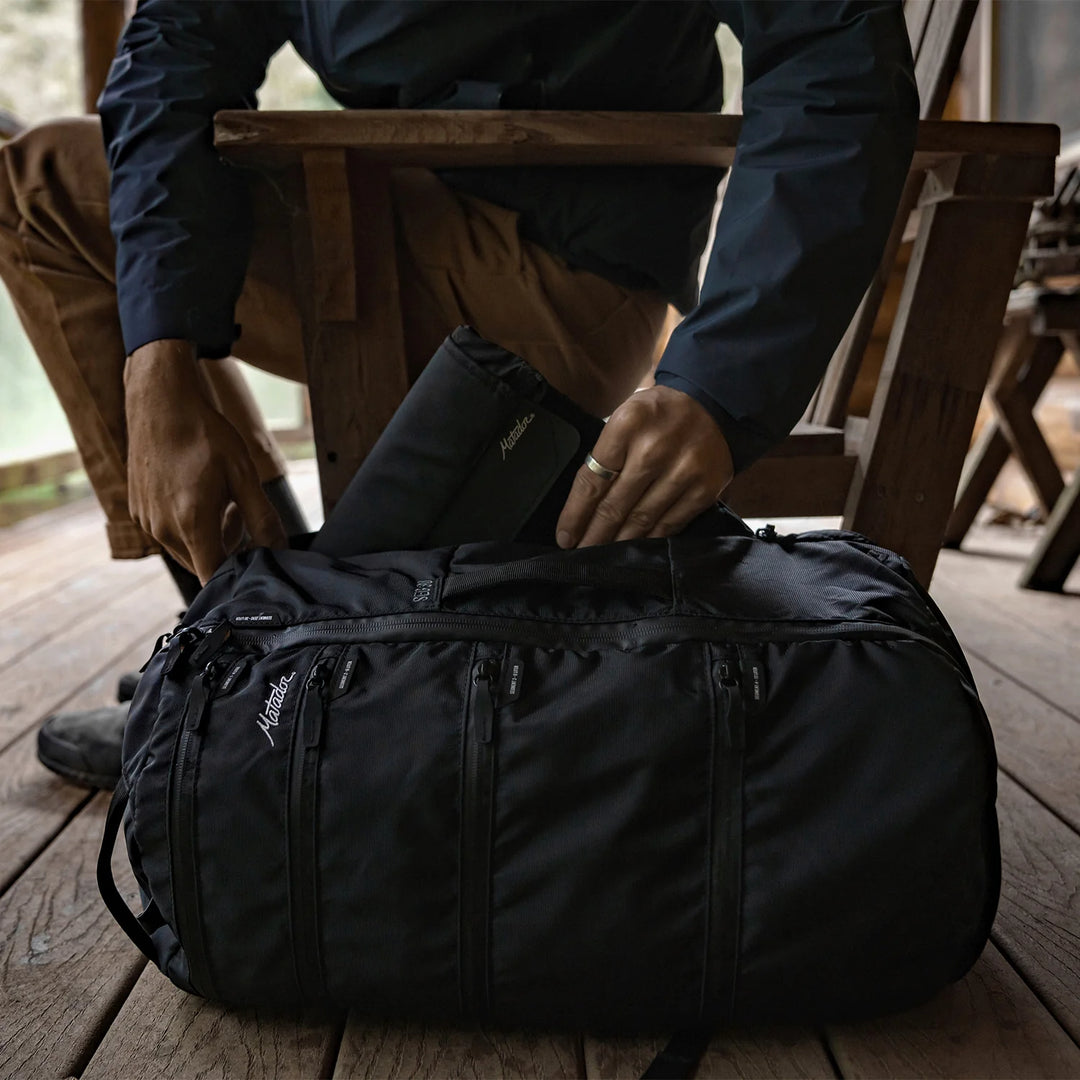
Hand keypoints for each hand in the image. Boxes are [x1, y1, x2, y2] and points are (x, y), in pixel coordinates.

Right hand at [125, 340, 286, 583]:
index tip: (253, 563)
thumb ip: (262, 519)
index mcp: (191, 523)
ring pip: (186, 550)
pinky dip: (188, 525)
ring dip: (209, 538)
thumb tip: (279, 551)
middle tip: (241, 515)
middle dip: (227, 551)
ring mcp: (147, 521)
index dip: (236, 577)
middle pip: (202, 565)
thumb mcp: (245, 476)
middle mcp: (163, 529)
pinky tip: (198, 495)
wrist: (161, 403)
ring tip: (223, 502)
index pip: (213, 577)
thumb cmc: (205, 436)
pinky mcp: (137, 512)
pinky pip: (168, 534)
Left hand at [555, 385, 732, 547]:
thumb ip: (605, 454)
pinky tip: (636, 547)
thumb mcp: (626, 416)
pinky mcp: (704, 489)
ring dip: (619, 541)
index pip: (592, 480)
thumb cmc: (659, 415)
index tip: (565, 536)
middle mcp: (654, 448)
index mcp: (627, 425)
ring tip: (604, 554)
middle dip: (594, 534)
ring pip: (641, 519)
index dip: (575, 514)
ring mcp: (682, 471)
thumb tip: (583, 504)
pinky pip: (670, 523)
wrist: (714, 405)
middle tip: (581, 552)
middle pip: (614, 504)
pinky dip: (650, 538)